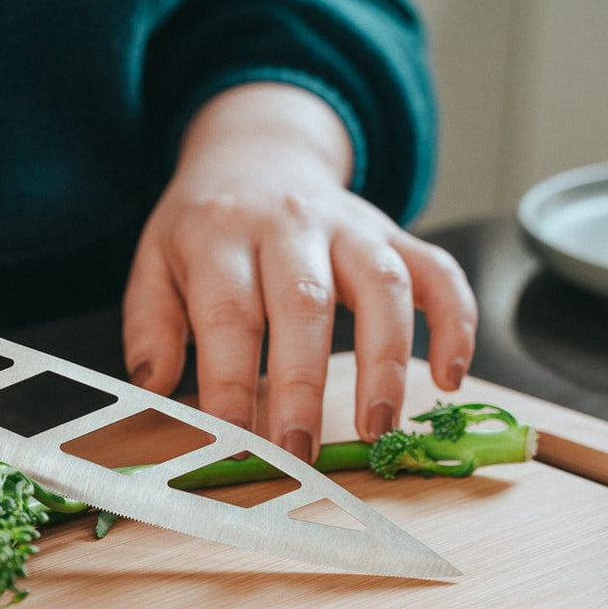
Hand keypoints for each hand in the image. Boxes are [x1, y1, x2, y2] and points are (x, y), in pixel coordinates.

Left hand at [122, 83, 475, 458]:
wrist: (256, 154)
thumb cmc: (205, 229)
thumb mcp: (155, 263)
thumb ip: (152, 324)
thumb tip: (153, 389)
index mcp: (221, 236)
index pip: (228, 313)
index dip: (230, 383)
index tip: (232, 442)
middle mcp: (289, 225)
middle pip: (304, 303)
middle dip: (303, 386)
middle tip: (298, 454)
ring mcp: (349, 226)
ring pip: (382, 284)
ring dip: (386, 360)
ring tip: (378, 427)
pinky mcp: (394, 233)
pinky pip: (437, 271)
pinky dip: (455, 321)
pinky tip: (450, 376)